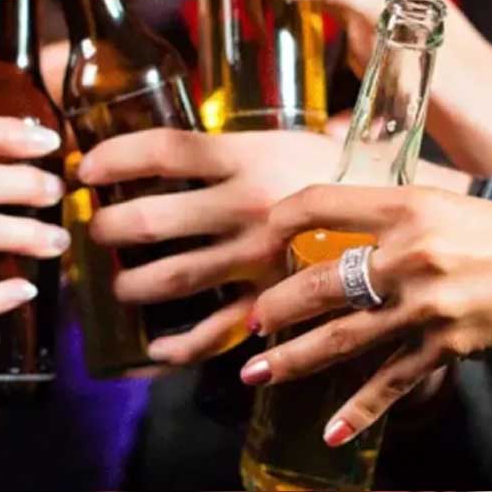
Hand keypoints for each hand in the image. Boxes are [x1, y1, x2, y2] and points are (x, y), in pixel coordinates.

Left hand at [78, 128, 339, 363]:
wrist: (406, 213)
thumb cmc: (340, 169)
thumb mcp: (284, 143)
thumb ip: (231, 148)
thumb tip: (171, 150)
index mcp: (249, 158)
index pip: (165, 150)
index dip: (116, 157)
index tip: (85, 169)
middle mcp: (246, 207)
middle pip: (153, 219)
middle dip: (108, 230)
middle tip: (94, 233)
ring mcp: (258, 258)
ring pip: (173, 278)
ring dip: (130, 287)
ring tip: (116, 287)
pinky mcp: (273, 300)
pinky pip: (215, 331)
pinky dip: (178, 347)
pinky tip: (154, 348)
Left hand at [241, 186, 491, 445]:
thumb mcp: (452, 205)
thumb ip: (399, 214)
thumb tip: (349, 222)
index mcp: (407, 205)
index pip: (319, 202)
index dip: (279, 221)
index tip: (259, 240)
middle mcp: (411, 251)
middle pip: (319, 282)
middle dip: (274, 307)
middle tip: (247, 323)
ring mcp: (429, 303)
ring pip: (344, 337)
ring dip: (294, 359)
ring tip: (256, 374)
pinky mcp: (451, 345)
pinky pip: (393, 382)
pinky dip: (360, 410)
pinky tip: (333, 431)